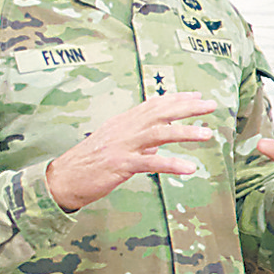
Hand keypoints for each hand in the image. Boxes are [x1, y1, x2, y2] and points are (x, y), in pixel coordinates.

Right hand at [45, 92, 218, 211]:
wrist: (62, 178)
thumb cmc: (90, 162)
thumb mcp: (115, 143)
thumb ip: (137, 139)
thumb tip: (157, 140)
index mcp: (124, 122)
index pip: (154, 104)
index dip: (177, 98)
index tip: (198, 94)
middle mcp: (125, 129)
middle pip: (160, 113)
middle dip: (187, 107)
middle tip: (211, 104)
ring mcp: (123, 146)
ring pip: (158, 134)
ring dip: (185, 132)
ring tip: (208, 134)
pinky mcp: (120, 165)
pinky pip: (150, 164)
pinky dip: (171, 164)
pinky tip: (189, 168)